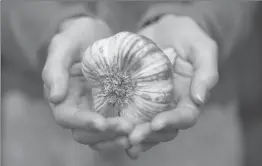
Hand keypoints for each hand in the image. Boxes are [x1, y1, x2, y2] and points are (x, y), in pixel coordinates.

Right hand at [42, 17, 133, 150]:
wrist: (96, 35)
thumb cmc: (76, 37)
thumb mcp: (63, 46)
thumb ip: (55, 69)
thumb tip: (54, 98)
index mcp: (63, 98)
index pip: (68, 118)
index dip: (83, 123)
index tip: (102, 124)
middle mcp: (78, 109)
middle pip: (86, 133)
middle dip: (106, 134)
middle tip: (128, 129)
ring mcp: (96, 110)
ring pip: (102, 135)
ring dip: (117, 138)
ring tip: (136, 134)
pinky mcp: (112, 107)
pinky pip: (116, 126)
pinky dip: (126, 132)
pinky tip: (142, 131)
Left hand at [126, 15, 218, 158]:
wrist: (164, 28)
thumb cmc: (187, 36)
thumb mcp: (202, 48)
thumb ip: (206, 71)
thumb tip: (200, 99)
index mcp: (189, 98)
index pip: (185, 116)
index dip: (172, 121)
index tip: (156, 123)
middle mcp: (171, 105)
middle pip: (164, 128)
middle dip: (149, 135)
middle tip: (133, 138)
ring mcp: (152, 103)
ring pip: (146, 127)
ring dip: (135, 136)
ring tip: (121, 141)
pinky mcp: (135, 97)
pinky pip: (130, 114)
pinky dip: (122, 125)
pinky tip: (109, 131)